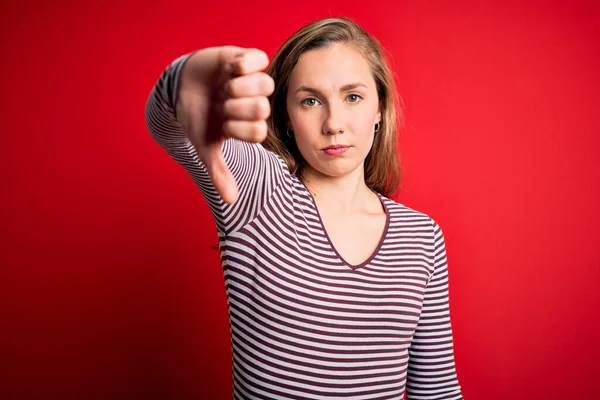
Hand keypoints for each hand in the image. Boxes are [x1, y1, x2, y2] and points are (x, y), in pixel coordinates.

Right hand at [176, 46, 274, 203]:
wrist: (181, 87)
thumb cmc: (197, 117)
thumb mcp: (204, 145)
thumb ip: (219, 171)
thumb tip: (232, 201)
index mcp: (251, 125)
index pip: (259, 132)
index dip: (238, 129)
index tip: (222, 124)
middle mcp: (256, 103)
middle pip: (264, 109)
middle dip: (236, 108)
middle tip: (221, 103)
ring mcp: (253, 81)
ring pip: (265, 85)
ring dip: (239, 87)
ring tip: (225, 85)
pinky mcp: (246, 58)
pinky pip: (259, 58)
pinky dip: (244, 64)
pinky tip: (229, 68)